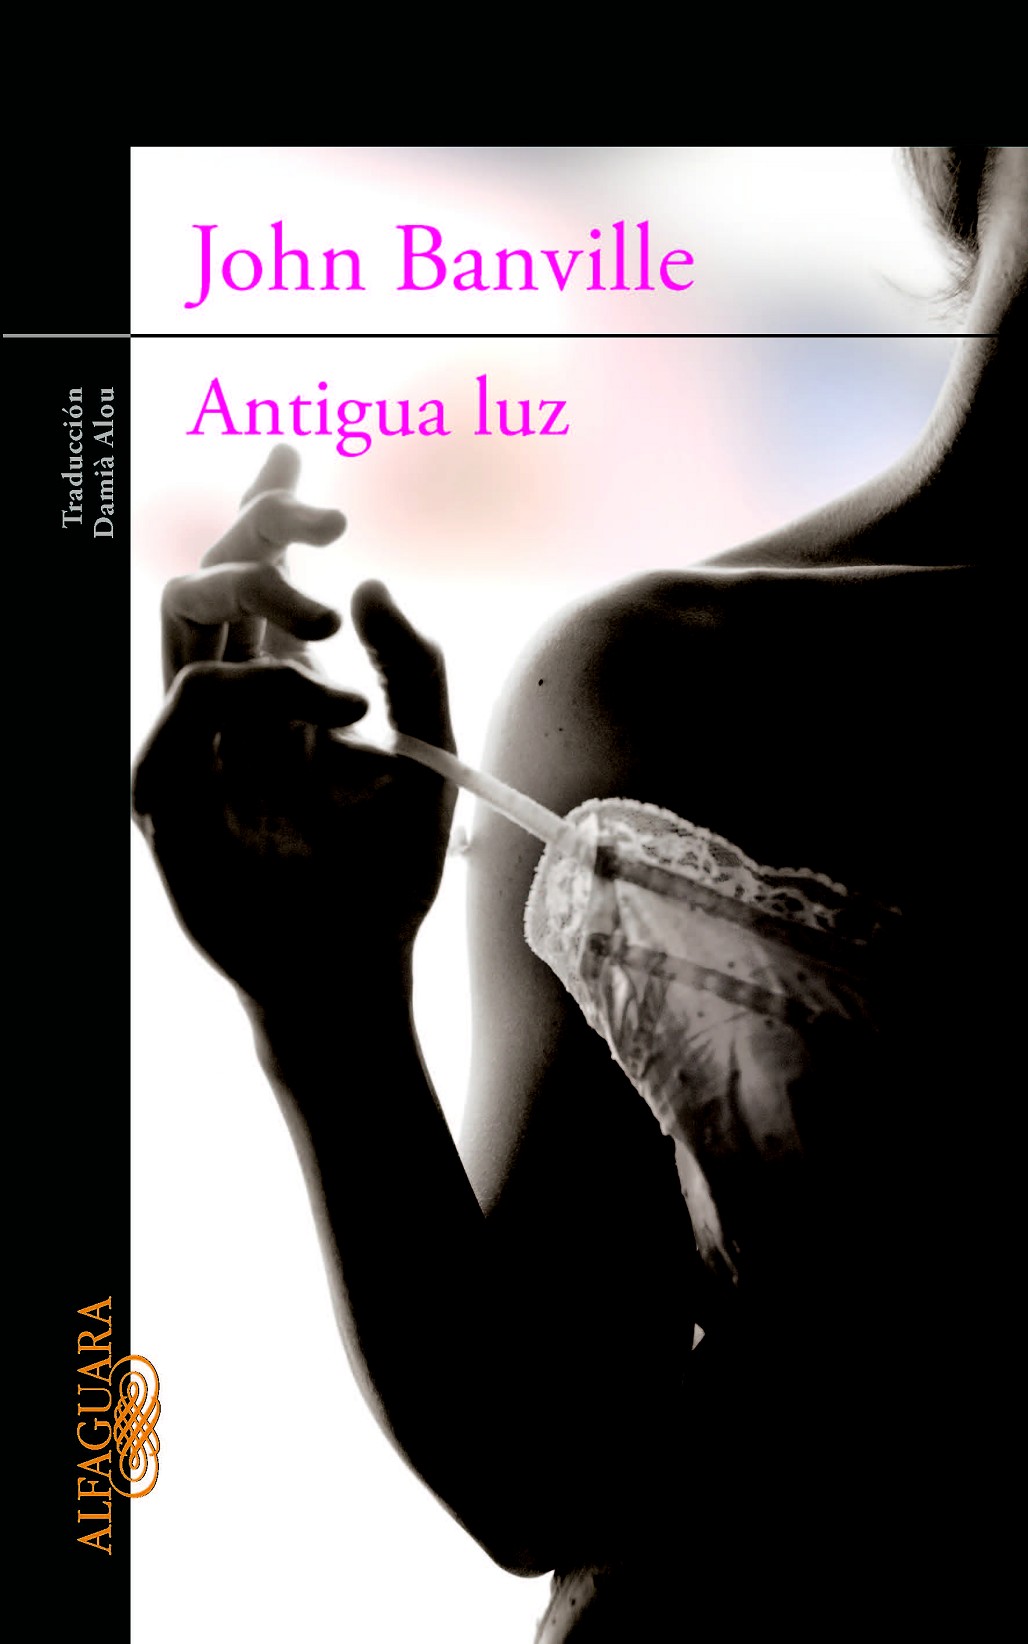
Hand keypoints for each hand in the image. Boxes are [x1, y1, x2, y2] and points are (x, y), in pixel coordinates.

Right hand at [133, 448, 455, 1007]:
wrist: (356, 970)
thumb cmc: (386, 875)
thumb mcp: (426, 758)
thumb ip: (413, 667)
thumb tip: (370, 581)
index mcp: (278, 692)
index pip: (254, 582)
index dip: (263, 516)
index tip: (296, 458)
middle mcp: (227, 711)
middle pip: (212, 582)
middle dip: (257, 527)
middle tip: (322, 516)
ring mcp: (190, 748)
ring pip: (186, 620)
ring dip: (254, 590)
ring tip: (332, 631)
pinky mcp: (167, 795)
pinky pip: (188, 702)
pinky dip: (263, 687)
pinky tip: (337, 708)